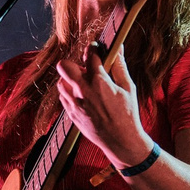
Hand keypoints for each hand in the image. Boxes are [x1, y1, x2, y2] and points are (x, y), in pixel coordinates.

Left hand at [56, 43, 153, 168]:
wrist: (121, 141)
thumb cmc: (127, 115)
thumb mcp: (128, 88)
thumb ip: (120, 66)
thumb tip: (118, 48)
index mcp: (99, 82)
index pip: (90, 55)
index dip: (93, 49)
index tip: (95, 49)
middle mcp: (83, 92)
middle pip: (64, 66)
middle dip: (74, 63)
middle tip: (85, 69)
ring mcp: (75, 104)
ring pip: (61, 82)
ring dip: (70, 80)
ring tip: (84, 85)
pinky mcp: (71, 115)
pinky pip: (63, 98)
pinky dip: (70, 94)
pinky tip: (83, 98)